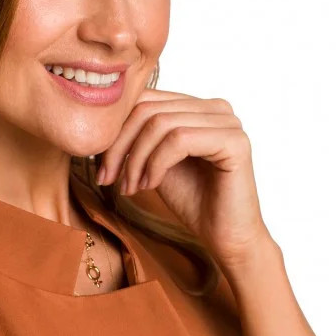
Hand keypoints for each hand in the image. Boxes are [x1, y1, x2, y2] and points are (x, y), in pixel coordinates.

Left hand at [97, 88, 274, 269]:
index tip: (101, 167)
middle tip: (108, 179)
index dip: (115, 131)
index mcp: (196, 107)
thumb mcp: (154, 163)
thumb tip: (100, 126)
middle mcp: (215, 108)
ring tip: (130, 187)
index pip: (144, 99)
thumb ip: (137, 139)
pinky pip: (180, 139)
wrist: (224, 236)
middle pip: (148, 109)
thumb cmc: (193, 202)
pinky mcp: (235, 141)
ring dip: (136, 159)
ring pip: (160, 123)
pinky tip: (150, 185)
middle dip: (119, 147)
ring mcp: (228, 121)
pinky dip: (156, 163)